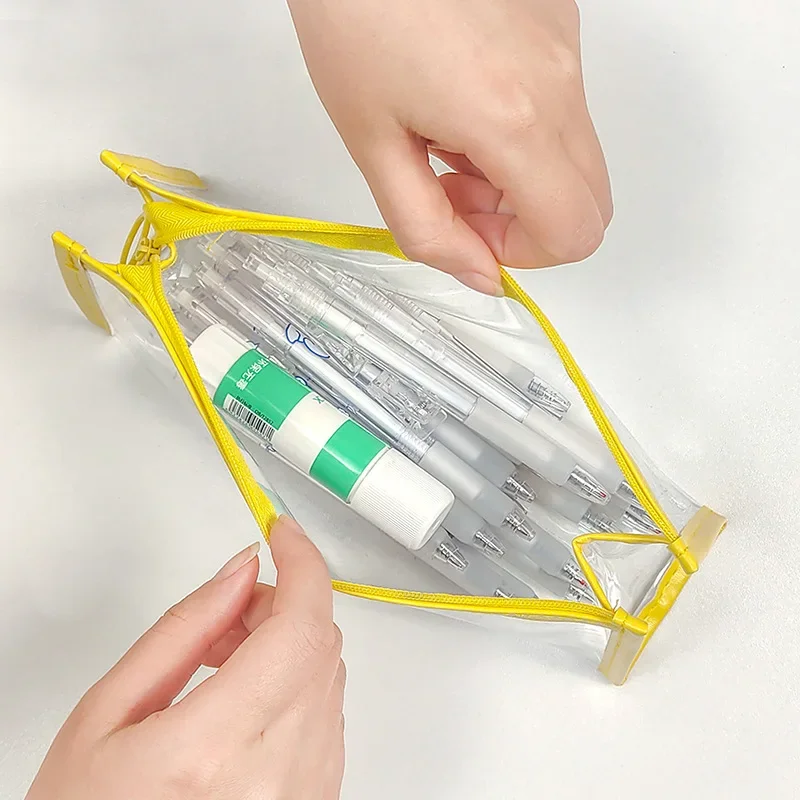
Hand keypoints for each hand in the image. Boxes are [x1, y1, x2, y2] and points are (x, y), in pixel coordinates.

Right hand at [26, 517, 345, 799]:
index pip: (297, 626)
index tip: (283, 533)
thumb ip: (183, 629)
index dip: (301, 563)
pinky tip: (246, 698)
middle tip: (228, 612)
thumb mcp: (108, 713)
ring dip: (287, 645)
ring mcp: (306, 791)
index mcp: (213, 748)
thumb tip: (239, 571)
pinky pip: (326, 713)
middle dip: (280, 604)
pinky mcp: (318, 799)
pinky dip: (295, 684)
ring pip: (328, 674)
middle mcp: (275, 774)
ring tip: (222, 664)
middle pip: (319, 642)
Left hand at [288, 0, 611, 294]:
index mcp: (511, 119)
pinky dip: (520, 126)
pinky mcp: (560, 22)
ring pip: (575, 155)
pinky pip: (563, 106)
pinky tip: (460, 95)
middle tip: (455, 191)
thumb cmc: (354, 14)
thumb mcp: (372, 144)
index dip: (522, 254)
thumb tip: (479, 274)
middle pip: (590, 200)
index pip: (573, 232)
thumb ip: (426, 227)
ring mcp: (566, 47)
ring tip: (444, 134)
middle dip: (524, 219)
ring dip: (517, 171)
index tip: (469, 231)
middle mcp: (558, 81)